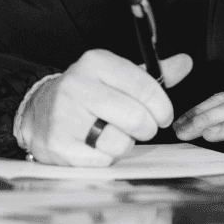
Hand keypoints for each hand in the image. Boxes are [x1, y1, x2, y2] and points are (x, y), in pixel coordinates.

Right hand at [16, 48, 192, 166]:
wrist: (38, 111)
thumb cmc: (89, 94)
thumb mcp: (118, 76)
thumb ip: (154, 73)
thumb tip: (185, 63)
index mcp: (96, 62)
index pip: (145, 86)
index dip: (162, 107)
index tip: (163, 116)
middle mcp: (77, 85)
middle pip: (136, 117)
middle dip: (147, 128)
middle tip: (142, 128)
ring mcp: (64, 115)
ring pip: (120, 142)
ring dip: (124, 144)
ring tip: (113, 134)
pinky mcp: (57, 144)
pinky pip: (101, 161)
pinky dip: (106, 158)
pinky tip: (96, 145)